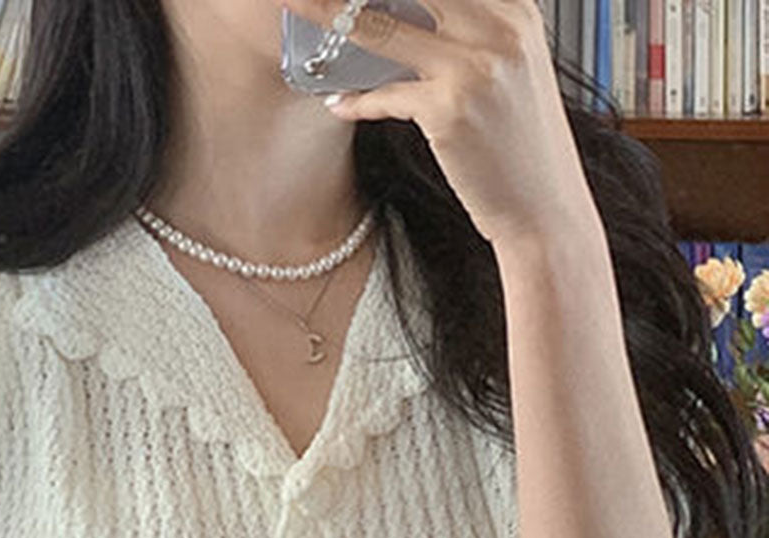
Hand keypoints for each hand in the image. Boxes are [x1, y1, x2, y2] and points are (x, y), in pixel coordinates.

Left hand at [279, 0, 600, 251]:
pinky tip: (339, 101)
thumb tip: (397, 18)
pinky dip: (357, 99)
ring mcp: (475, 68)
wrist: (545, 211)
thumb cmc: (521, 147)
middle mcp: (500, 26)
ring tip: (299, 10)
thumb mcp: (507, 72)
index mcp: (515, 8)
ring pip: (382, 27)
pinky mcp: (451, 110)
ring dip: (331, 19)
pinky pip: (385, 93)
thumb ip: (467, 33)